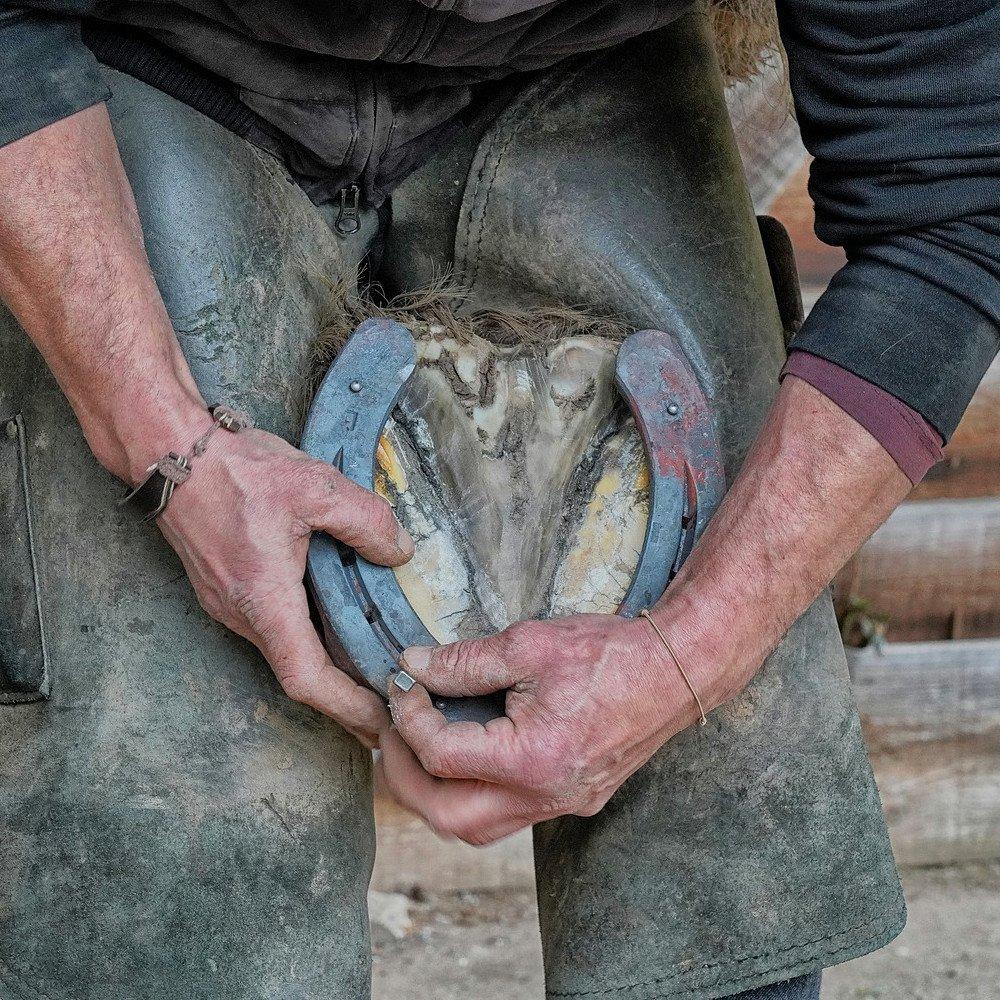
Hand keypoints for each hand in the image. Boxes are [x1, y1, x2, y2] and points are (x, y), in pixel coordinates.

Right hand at [158, 425, 413, 747]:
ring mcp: (229, 602)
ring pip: (285, 651)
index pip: (307, 677)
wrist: (169, 450)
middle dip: (345, 698)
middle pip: (298, 674)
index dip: (347, 706)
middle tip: (391, 711)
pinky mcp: (228, 586)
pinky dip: (309, 640)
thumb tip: (398, 554)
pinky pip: (273, 627)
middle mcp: (241, 613)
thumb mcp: (315, 486)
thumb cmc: (233, 469)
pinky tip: (337, 630)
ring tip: (373, 677)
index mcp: (263, 599)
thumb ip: (366, 521)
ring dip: (327, 669)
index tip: (382, 721)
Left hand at [378, 612, 721, 844]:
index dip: (409, 717)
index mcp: (533, 759)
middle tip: (391, 735)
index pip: (442, 755)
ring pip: (478, 828)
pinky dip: (475, 792)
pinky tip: (469, 754)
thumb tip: (413, 666)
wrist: (676, 669)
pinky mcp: (574, 799)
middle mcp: (546, 796)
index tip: (403, 684)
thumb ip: (464, 660)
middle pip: (450, 818)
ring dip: (438, 795)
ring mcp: (562, 804)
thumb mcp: (529, 644)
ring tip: (420, 749)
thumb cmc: (610, 653)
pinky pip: (509, 814)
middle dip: (407, 778)